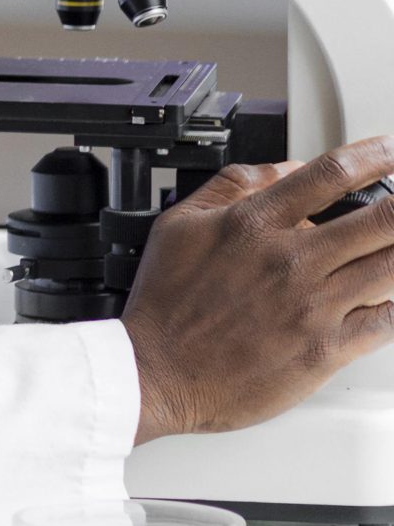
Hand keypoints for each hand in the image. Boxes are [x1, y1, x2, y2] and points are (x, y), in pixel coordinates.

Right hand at [123, 135, 393, 443]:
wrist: (156, 374)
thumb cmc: (165, 306)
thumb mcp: (178, 225)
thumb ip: (232, 186)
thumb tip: (284, 169)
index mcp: (254, 225)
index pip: (330, 174)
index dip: (375, 155)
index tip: (391, 151)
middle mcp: (290, 260)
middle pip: (382, 218)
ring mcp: (313, 306)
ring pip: (392, 267)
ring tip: (391, 248)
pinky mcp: (325, 350)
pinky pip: (386, 321)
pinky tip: (387, 297)